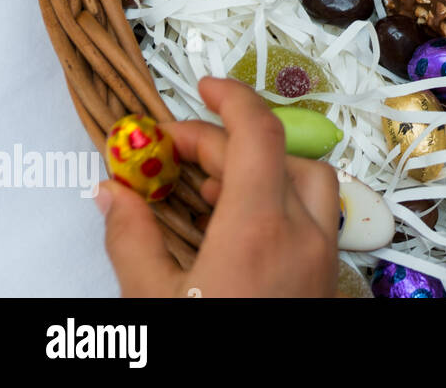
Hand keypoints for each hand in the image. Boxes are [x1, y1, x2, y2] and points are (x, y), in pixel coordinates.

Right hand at [96, 77, 340, 296]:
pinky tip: (239, 224)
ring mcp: (325, 256)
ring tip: (209, 189)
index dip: (233, 99)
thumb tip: (115, 192)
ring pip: (309, 179)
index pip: (260, 134)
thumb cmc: (207, 356)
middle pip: (277, 154)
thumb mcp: (152, 302)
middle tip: (172, 154)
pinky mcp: (330, 276)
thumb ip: (132, 240)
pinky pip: (318, 215)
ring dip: (263, 168)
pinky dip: (282, 200)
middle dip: (223, 142)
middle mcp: (304, 235)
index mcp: (258, 231)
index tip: (206, 88)